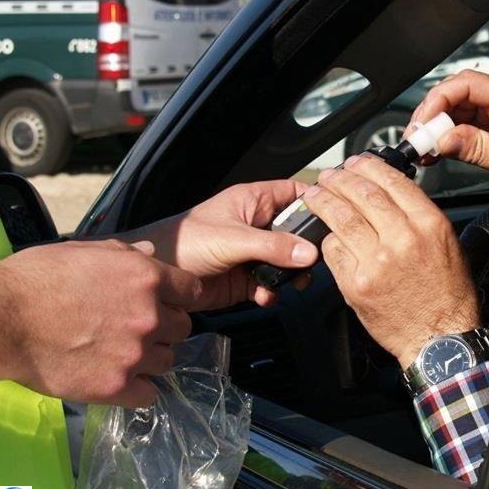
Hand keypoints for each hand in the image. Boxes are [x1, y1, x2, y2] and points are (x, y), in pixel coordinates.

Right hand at [0, 240, 201, 406]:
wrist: (2, 319)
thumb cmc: (38, 278)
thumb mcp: (86, 250)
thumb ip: (126, 254)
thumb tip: (150, 253)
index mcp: (146, 278)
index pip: (192, 291)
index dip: (179, 296)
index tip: (167, 301)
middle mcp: (149, 316)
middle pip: (183, 328)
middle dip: (165, 327)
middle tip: (140, 328)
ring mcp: (135, 354)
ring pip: (167, 361)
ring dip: (151, 358)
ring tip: (125, 354)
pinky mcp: (116, 386)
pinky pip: (149, 394)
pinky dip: (139, 389)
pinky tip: (121, 379)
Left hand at [121, 180, 318, 309]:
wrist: (155, 281)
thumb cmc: (183, 242)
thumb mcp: (233, 239)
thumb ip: (272, 246)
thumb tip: (309, 253)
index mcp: (253, 201)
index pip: (293, 192)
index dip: (314, 201)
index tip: (333, 216)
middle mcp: (256, 225)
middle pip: (295, 231)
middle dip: (306, 248)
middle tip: (313, 262)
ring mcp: (251, 253)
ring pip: (286, 261)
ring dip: (292, 274)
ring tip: (292, 283)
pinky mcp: (244, 279)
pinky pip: (270, 284)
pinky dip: (272, 291)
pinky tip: (265, 295)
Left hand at [302, 154, 479, 367]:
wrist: (439, 338)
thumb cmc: (446, 294)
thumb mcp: (447, 244)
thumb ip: (419, 216)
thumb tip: (390, 192)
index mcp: (429, 224)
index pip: (391, 181)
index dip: (367, 167)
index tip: (356, 163)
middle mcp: (403, 238)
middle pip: (362, 194)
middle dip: (339, 179)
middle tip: (329, 176)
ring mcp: (377, 262)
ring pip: (341, 218)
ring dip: (323, 201)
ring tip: (315, 195)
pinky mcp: (357, 284)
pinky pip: (333, 251)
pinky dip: (327, 240)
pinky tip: (325, 234)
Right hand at [408, 70, 488, 193]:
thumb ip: (477, 149)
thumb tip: (444, 140)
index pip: (466, 83)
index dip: (438, 100)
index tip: (423, 123)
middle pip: (457, 93)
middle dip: (432, 114)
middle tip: (416, 138)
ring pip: (457, 107)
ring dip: (437, 126)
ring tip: (422, 148)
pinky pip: (464, 121)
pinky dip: (448, 135)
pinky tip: (436, 149)